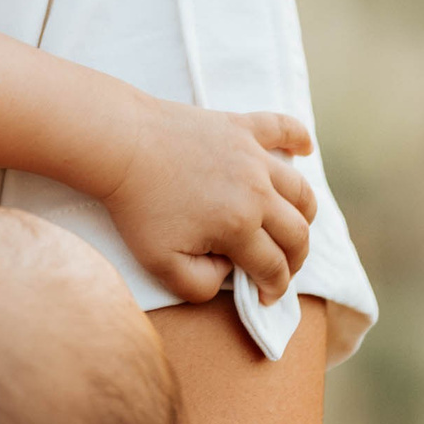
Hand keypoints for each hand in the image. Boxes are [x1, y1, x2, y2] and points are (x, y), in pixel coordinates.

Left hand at [98, 105, 315, 304]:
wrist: (119, 146)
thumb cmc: (136, 206)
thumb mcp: (159, 263)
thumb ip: (198, 284)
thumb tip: (228, 273)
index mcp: (239, 226)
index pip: (273, 266)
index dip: (274, 288)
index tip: (266, 297)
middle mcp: (256, 191)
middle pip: (297, 233)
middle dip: (295, 259)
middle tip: (282, 268)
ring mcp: (252, 156)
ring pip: (300, 189)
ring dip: (304, 213)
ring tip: (294, 226)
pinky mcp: (240, 126)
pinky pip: (283, 127)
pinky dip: (299, 137)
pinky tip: (304, 150)